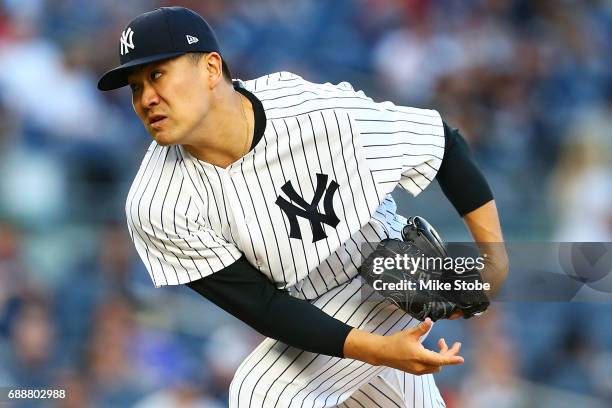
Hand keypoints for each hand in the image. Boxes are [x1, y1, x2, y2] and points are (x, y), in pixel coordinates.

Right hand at [344, 318, 463, 374]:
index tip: (461, 359)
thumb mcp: (409, 333)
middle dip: (448, 353)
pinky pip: (430, 367)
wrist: (382, 353)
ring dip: (441, 356)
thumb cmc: (395, 342)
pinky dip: (434, 359)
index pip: (441, 359)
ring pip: (436, 366)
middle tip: (454, 344)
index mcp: (421, 357)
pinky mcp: (415, 370)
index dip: (452, 358)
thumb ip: (422, 328)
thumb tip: (431, 320)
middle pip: (440, 363)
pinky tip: (431, 350)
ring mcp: (418, 370)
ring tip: (440, 343)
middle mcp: (421, 366)